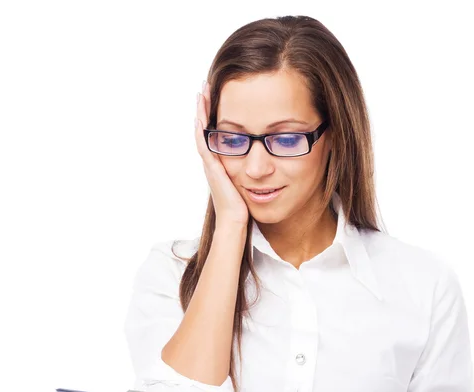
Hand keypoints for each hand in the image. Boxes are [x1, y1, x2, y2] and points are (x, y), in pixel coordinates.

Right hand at [194, 80, 248, 227]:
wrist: (236, 221)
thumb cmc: (246, 207)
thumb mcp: (252, 184)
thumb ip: (256, 172)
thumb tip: (272, 161)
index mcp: (224, 162)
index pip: (219, 133)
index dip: (217, 115)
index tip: (220, 97)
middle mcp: (214, 160)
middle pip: (208, 127)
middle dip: (207, 107)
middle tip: (206, 87)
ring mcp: (211, 163)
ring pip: (203, 131)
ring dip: (202, 111)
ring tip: (202, 91)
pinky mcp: (212, 168)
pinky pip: (204, 143)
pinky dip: (202, 128)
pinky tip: (201, 114)